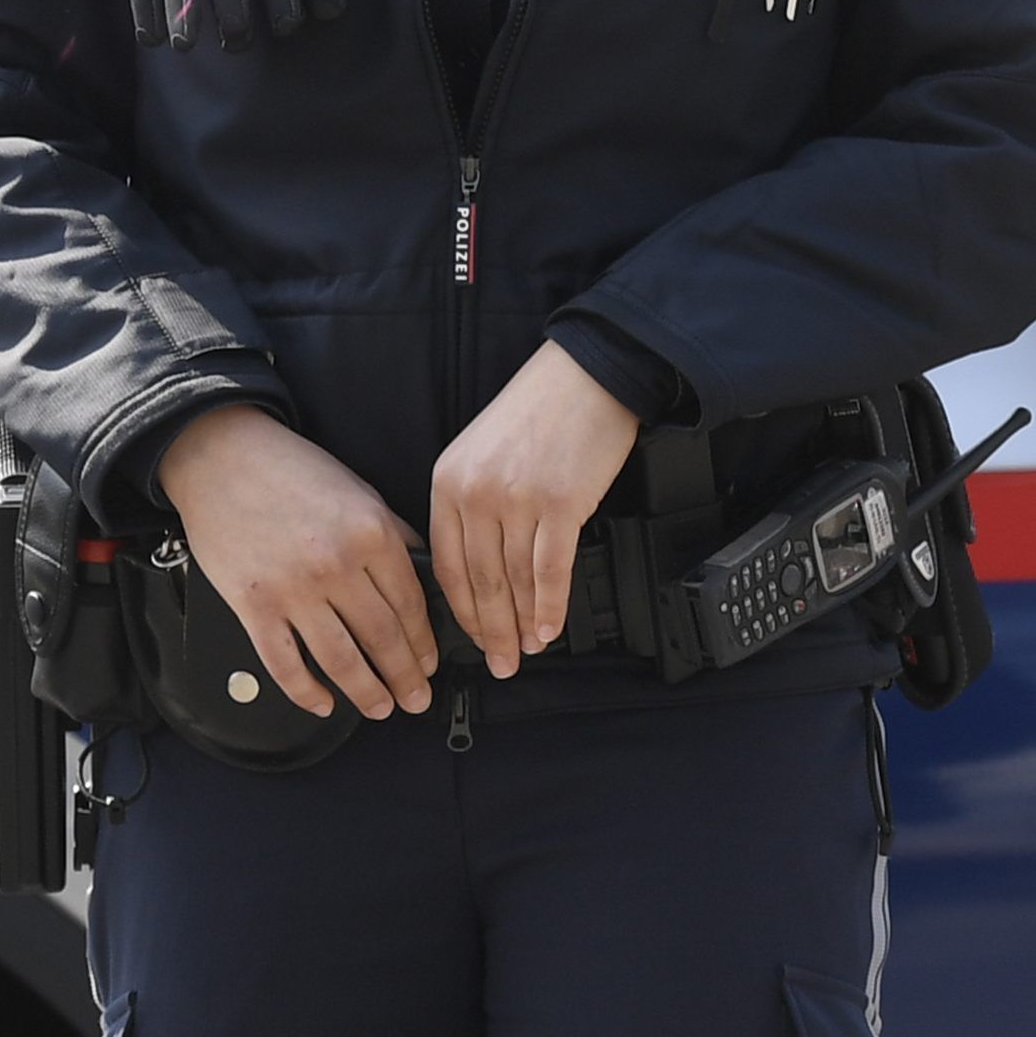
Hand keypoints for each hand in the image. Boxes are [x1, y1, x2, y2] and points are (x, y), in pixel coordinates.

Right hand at [158, 405, 434, 720]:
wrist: (224, 458)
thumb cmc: (294, 472)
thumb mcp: (363, 494)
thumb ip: (395, 537)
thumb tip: (424, 579)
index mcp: (373, 534)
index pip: (412, 605)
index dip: (425, 643)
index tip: (432, 663)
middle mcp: (337, 565)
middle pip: (383, 638)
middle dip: (406, 677)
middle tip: (417, 698)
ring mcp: (293, 589)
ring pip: (340, 659)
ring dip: (366, 692)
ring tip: (382, 708)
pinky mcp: (253, 605)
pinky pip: (285, 663)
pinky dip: (306, 692)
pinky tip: (322, 704)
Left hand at [429, 341, 640, 676]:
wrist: (589, 373)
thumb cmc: (540, 409)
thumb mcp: (482, 451)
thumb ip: (472, 503)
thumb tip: (484, 568)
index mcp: (448, 481)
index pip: (446, 565)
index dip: (460, 612)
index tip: (471, 639)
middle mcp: (477, 493)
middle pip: (479, 581)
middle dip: (489, 631)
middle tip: (499, 663)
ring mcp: (519, 499)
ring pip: (514, 580)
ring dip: (522, 623)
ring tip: (528, 649)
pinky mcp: (562, 502)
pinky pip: (552, 568)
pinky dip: (552, 605)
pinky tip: (552, 626)